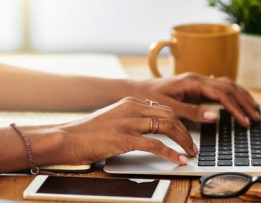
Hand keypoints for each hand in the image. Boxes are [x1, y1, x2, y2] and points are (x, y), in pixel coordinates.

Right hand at [60, 97, 197, 165]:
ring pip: (167, 127)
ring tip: (190, 152)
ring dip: (183, 141)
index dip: (180, 122)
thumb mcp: (114, 117)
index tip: (186, 134)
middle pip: (170, 116)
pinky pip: (156, 145)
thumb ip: (133, 118)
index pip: (164, 109)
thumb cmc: (89, 131)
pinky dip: (171, 153)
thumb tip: (152, 128)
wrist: (68, 137)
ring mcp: (129, 122)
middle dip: (185, 132)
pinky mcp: (124, 137)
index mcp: (131, 102)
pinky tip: (178, 159)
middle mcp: (132, 108)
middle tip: (192, 145)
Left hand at [132, 73, 259, 126]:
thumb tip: (215, 117)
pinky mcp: (195, 86)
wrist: (137, 91)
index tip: (245, 121)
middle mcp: (198, 78)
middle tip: (256, 117)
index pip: (222, 93)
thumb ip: (192, 112)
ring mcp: (197, 81)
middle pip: (228, 87)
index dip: (235, 108)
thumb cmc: (149, 98)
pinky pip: (219, 87)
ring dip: (241, 96)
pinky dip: (231, 93)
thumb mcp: (169, 107)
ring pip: (226, 85)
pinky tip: (237, 98)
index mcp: (192, 82)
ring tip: (253, 108)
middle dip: (244, 102)